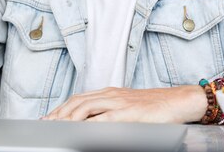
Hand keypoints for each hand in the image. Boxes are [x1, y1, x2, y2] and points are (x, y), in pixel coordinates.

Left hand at [43, 86, 206, 122]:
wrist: (177, 101)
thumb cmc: (154, 107)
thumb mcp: (127, 108)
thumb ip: (109, 114)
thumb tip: (91, 126)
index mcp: (109, 93)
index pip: (78, 98)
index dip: (61, 108)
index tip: (48, 119)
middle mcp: (110, 95)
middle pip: (76, 101)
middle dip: (59, 113)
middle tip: (46, 125)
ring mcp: (118, 103)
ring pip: (84, 107)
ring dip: (67, 118)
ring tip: (56, 128)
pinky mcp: (127, 113)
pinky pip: (103, 119)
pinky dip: (88, 125)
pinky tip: (78, 131)